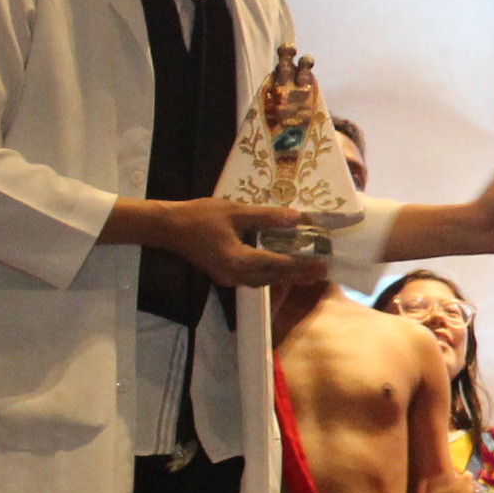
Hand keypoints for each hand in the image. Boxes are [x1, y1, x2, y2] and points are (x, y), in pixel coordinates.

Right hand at [158, 198, 326, 288]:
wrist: (170, 227)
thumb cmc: (201, 216)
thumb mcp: (236, 211)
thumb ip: (267, 217)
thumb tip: (297, 218)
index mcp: (238, 260)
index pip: (278, 264)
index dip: (302, 265)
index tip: (322, 263)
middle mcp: (235, 275)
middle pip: (274, 277)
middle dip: (299, 275)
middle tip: (323, 271)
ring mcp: (229, 278)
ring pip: (264, 281)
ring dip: (286, 277)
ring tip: (308, 272)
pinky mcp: (225, 275)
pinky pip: (253, 279)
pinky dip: (271, 275)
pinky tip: (281, 269)